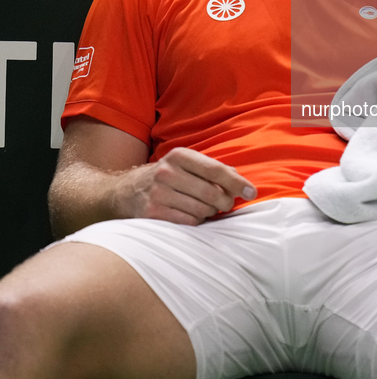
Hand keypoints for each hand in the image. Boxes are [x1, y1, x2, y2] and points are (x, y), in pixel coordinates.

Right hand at [116, 147, 256, 225]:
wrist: (124, 192)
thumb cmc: (165, 178)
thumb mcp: (185, 165)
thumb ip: (212, 169)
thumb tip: (240, 181)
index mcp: (180, 156)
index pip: (216, 170)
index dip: (237, 182)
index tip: (251, 192)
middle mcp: (168, 171)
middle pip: (212, 193)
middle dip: (225, 202)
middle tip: (225, 205)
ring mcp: (159, 193)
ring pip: (203, 210)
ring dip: (210, 213)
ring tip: (204, 208)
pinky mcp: (153, 213)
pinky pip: (189, 222)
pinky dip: (196, 221)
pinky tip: (190, 215)